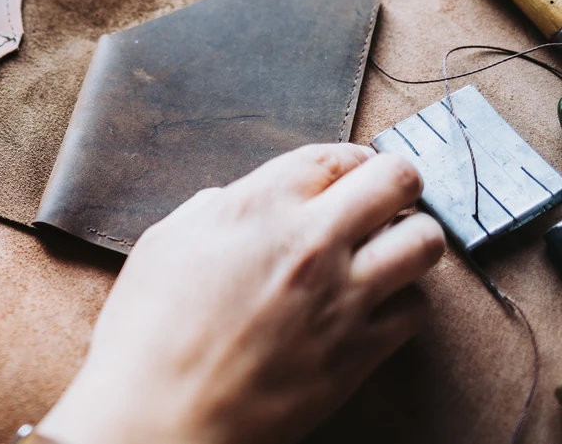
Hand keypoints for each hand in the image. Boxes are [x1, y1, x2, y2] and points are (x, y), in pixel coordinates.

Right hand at [38, 144, 443, 443]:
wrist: (163, 415)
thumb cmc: (148, 335)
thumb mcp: (163, 245)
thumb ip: (210, 211)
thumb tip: (235, 204)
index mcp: (257, 207)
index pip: (333, 155)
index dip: (348, 159)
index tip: (350, 171)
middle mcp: (311, 242)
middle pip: (397, 179)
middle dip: (396, 180)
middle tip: (385, 198)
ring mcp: (343, 297)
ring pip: (424, 241)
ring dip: (411, 236)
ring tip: (389, 249)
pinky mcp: (360, 351)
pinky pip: (415, 310)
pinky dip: (402, 302)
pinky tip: (375, 306)